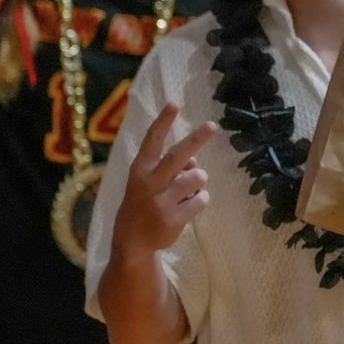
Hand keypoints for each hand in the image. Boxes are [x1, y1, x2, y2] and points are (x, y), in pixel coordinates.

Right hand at [113, 102, 215, 259]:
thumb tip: (194, 160)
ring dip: (199, 181)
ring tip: (185, 192)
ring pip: (198, 177)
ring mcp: (160, 202)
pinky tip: (185, 208)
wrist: (131, 241)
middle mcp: (149, 182)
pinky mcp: (173, 219)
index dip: (164, 121)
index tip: (175, 102)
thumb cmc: (145, 201)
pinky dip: (200, 200)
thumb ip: (170, 165)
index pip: (153, 140)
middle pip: (178, 156)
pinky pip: (202, 199)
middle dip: (196, 139)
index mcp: (140, 168)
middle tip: (212, 125)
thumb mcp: (148, 180)